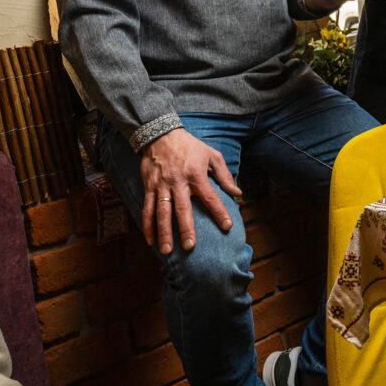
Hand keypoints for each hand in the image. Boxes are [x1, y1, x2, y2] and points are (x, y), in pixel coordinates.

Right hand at [138, 127, 241, 253]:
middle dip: (186, 229)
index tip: (227, 226)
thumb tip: (238, 192)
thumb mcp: (212, 155)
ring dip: (164, 232)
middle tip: (190, 246)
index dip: (219, 212)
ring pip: (162, 212)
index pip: (210, 197)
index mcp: (196, 175)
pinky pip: (147, 209)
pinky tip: (150, 240)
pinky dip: (147, 225)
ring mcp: (162, 186)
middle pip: (182, 209)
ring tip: (167, 251)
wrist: (161, 135)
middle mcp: (178, 182)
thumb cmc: (190, 146)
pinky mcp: (149, 187)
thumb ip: (225, 175)